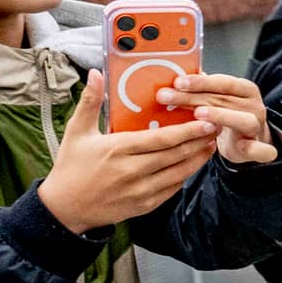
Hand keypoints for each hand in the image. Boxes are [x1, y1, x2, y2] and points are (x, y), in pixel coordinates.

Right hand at [37, 83, 216, 232]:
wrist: (65, 209)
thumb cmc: (70, 167)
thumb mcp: (76, 132)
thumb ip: (89, 102)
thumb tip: (94, 73)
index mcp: (118, 149)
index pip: (162, 138)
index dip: (188, 130)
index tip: (205, 120)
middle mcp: (133, 171)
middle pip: (176, 154)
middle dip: (199, 140)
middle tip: (216, 127)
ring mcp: (141, 190)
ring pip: (179, 172)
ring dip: (198, 158)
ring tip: (210, 143)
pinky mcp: (145, 205)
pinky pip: (172, 188)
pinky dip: (185, 175)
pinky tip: (193, 163)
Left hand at [159, 71, 280, 164]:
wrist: (246, 139)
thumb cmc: (227, 115)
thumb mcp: (216, 99)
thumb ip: (201, 90)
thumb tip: (172, 80)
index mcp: (245, 89)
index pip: (223, 82)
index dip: (200, 82)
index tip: (177, 82)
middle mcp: (254, 105)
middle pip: (224, 100)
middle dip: (193, 98)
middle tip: (167, 98)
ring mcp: (258, 126)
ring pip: (243, 120)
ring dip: (221, 116)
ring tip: (198, 114)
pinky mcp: (259, 148)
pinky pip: (263, 150)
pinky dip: (256, 149)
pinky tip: (242, 146)